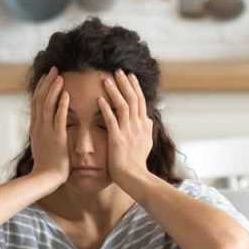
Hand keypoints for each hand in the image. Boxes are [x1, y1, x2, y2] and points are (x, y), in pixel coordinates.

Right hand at [29, 67, 69, 182]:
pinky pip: (59, 118)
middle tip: (53, 69)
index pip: (36, 103)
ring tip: (59, 76)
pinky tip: (67, 94)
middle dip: (47, 83)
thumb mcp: (42, 145)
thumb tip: (46, 127)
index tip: (46, 77)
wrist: (45, 178)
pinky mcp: (56, 137)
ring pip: (47, 105)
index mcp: (36, 127)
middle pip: (40, 99)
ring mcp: (46, 131)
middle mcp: (39, 126)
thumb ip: (44, 133)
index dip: (41, 88)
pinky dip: (62, 105)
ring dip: (53, 89)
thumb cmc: (46, 165)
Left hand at [98, 69, 153, 184]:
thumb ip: (147, 129)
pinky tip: (99, 99)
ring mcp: (128, 132)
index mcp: (144, 126)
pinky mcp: (118, 139)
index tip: (129, 75)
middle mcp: (138, 126)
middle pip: (132, 99)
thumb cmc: (137, 163)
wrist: (135, 177)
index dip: (135, 87)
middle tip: (118, 70)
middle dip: (125, 84)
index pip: (140, 101)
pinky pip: (112, 120)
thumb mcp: (146, 143)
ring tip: (105, 80)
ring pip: (122, 106)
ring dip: (114, 91)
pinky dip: (106, 108)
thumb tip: (149, 118)